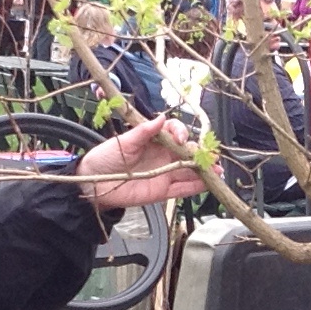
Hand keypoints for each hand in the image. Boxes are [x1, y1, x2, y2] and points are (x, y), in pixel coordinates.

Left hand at [79, 111, 205, 210]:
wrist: (93, 183)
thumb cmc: (105, 158)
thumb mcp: (123, 142)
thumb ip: (143, 132)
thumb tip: (161, 118)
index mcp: (155, 140)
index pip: (175, 133)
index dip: (182, 134)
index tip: (181, 139)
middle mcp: (163, 155)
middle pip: (188, 153)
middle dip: (201, 154)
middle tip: (211, 156)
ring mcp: (165, 173)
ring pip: (190, 171)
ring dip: (205, 171)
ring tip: (217, 171)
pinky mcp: (163, 191)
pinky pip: (183, 189)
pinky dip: (196, 188)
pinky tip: (209, 184)